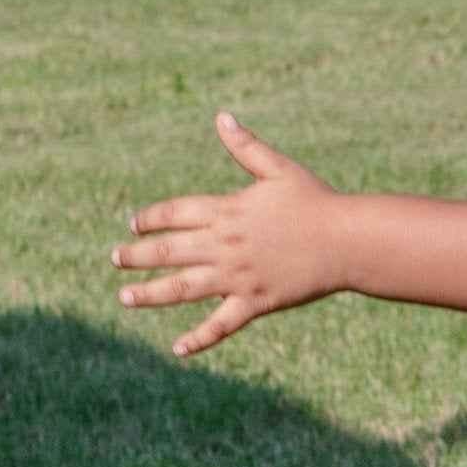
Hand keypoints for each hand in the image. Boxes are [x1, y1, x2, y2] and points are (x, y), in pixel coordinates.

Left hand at [114, 113, 347, 356]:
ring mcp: (237, 277)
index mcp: (227, 211)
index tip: (135, 223)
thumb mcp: (279, 170)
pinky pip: (221, 324)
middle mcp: (224, 245)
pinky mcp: (255, 302)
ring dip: (150, 294)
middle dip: (137, 255)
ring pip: (182, 288)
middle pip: (167, 251)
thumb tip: (222, 117)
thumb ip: (246, 147)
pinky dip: (199, 339)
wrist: (349, 240)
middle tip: (117, 258)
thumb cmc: (317, 202)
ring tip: (125, 297)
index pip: (174, 214)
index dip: (150, 218)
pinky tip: (177, 349)